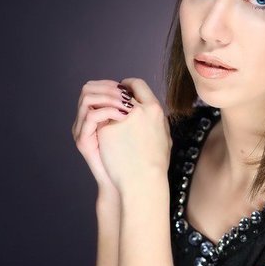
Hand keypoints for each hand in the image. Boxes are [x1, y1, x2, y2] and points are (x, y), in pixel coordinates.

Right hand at [72, 79, 134, 191]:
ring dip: (109, 96)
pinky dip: (109, 110)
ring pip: (87, 98)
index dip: (112, 83)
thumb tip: (144, 94)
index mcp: (97, 117)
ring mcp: (82, 130)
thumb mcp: (138, 131)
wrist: (128, 185)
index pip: (96, 87)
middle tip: (127, 95)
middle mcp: (86, 121)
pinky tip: (124, 115)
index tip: (128, 87)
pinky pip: (91, 116)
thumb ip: (137, 113)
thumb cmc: (137, 159)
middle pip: (88, 89)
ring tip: (127, 105)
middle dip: (110, 88)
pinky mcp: (83, 140)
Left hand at [96, 77, 171, 192]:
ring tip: (102, 112)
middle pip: (120, 90)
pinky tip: (100, 131)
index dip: (129, 85)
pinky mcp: (105, 130)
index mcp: (154, 109)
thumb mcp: (165, 137)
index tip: (123, 90)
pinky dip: (99, 123)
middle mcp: (137, 110)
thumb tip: (155, 114)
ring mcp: (119, 119)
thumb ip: (158, 121)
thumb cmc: (157, 164)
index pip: (138, 85)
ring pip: (106, 104)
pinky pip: (99, 120)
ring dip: (104, 105)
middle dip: (113, 93)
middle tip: (108, 98)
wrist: (143, 180)